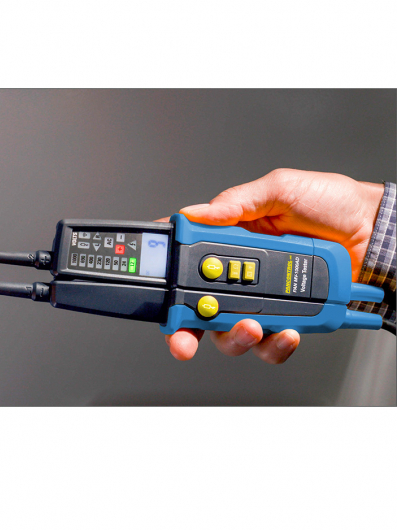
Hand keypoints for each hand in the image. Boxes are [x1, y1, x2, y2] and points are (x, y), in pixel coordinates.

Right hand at [161, 169, 383, 363]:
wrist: (376, 230)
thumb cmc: (329, 203)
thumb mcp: (278, 190)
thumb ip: (236, 203)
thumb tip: (196, 213)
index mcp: (229, 242)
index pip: (187, 264)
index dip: (167, 283)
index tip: (159, 297)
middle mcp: (241, 274)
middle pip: (200, 309)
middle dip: (187, 330)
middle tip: (188, 335)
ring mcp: (263, 299)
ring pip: (231, 333)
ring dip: (235, 337)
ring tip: (252, 325)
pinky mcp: (287, 317)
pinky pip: (272, 343)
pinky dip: (277, 344)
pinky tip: (288, 331)